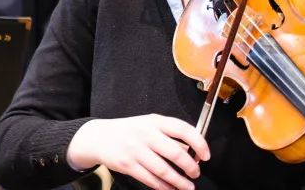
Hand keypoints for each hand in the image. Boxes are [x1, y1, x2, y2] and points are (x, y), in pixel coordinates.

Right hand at [67, 115, 209, 189]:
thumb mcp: (148, 124)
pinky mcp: (127, 164)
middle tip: (195, 173)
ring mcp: (135, 149)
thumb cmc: (129, 131)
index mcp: (154, 121)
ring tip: (188, 186)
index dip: (199, 143)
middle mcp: (145, 133)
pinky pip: (151, 180)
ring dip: (180, 182)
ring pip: (164, 170)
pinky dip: (164, 187)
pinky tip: (170, 189)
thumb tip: (193, 150)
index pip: (183, 129)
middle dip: (191, 167)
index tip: (206, 155)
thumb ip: (168, 133)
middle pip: (176, 153)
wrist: (99, 137)